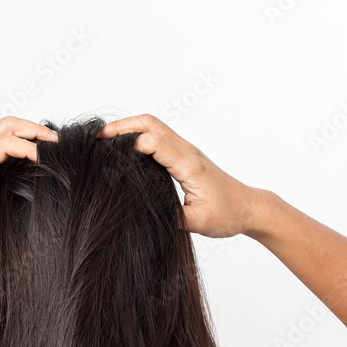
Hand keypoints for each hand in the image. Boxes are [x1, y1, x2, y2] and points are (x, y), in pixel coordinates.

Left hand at [0, 116, 57, 237]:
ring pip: (1, 127)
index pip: (6, 145)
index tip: (48, 162)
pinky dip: (15, 135)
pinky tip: (26, 147)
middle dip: (34, 129)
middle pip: (7, 125)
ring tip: (48, 141)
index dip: (31, 150)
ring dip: (25, 128)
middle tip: (57, 141)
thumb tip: (16, 216)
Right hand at [98, 114, 256, 237]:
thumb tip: (141, 212)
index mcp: (189, 166)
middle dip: (122, 126)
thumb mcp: (198, 223)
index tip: (111, 157)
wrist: (249, 207)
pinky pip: (159, 136)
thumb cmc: (227, 214)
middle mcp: (187, 152)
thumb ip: (171, 216)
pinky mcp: (185, 155)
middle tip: (98, 138)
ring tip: (105, 140)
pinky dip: (139, 135)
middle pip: (151, 123)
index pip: (155, 143)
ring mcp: (186, 151)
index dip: (130, 145)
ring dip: (129, 127)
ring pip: (154, 126)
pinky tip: (126, 148)